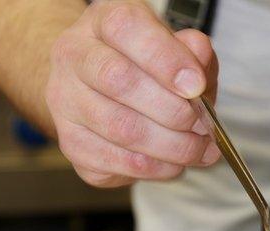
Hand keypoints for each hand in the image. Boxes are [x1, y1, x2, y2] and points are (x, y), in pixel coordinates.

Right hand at [46, 0, 219, 187]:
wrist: (100, 89)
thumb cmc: (146, 66)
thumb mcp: (175, 47)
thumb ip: (192, 52)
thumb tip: (199, 65)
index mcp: (102, 22)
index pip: (125, 28)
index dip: (165, 59)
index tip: (196, 86)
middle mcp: (74, 57)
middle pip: (119, 81)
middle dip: (174, 111)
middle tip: (203, 125)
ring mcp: (66, 102)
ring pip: (121, 129)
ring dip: (172, 146)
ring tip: (200, 149)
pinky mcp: (73, 145)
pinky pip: (119, 163)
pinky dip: (158, 168)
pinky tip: (175, 162)